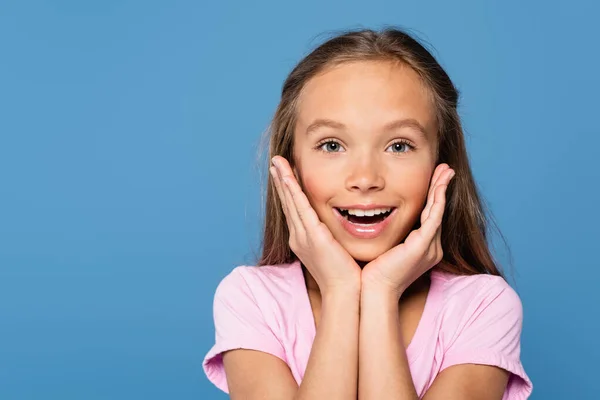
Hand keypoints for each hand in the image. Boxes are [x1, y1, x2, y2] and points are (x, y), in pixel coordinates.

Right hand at [270, 156, 361, 294]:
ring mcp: (303, 236)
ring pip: (290, 202)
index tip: (286, 174)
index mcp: (304, 240)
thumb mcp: (336, 252)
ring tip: (277, 162)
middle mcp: (299, 236)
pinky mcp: (312, 236)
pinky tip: (287, 177)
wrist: (346, 293)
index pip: (295, 210)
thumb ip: (334, 238)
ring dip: (283, 180)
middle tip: (276, 162)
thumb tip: (339, 230)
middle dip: (281, 181)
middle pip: (288, 203)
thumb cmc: (346, 276)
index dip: (289, 191)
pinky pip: (300, 207)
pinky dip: (292, 191)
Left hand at [361, 164, 455, 297]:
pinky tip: (439, 186)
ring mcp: (428, 247)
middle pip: (437, 211)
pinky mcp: (422, 247)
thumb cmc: (373, 273)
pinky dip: (437, 200)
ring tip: (446, 171)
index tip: (433, 177)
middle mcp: (431, 247)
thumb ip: (389, 235)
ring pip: (438, 211)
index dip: (433, 195)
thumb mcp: (385, 249)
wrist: (373, 291)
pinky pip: (433, 218)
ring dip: (441, 189)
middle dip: (441, 188)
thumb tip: (377, 219)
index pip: (430, 215)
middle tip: (445, 168)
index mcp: (422, 248)